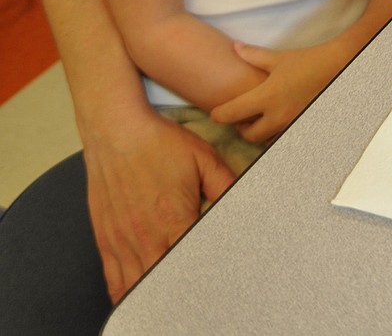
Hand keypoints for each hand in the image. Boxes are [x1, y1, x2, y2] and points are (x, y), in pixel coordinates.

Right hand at [83, 108, 233, 302]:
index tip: (217, 282)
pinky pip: (114, 280)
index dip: (206, 277)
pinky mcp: (106, 239)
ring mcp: (123, 241)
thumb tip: (243, 205)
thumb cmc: (159, 143)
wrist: (117, 130)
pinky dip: (126, 293)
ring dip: (155, 296)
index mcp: (174, 219)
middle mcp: (146, 237)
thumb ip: (225, 186)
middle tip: (196, 296)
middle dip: (182, 293)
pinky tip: (138, 298)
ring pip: (138, 287)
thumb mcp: (203, 158)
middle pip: (165, 283)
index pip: (194, 264)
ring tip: (171, 303)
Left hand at [211, 41, 343, 142]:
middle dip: (240, 128)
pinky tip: (275, 121)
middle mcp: (277, 116)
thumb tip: (235, 48)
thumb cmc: (307, 62)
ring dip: (258, 133)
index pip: (233, 113)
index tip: (214, 114)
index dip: (219, 115)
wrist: (337, 68)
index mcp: (267, 97)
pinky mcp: (301, 128)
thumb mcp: (278, 58)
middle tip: (240, 117)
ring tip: (258, 119)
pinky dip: (274, 134)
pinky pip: (281, 139)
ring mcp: (290, 125)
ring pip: (265, 140)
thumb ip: (253, 55)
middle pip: (248, 135)